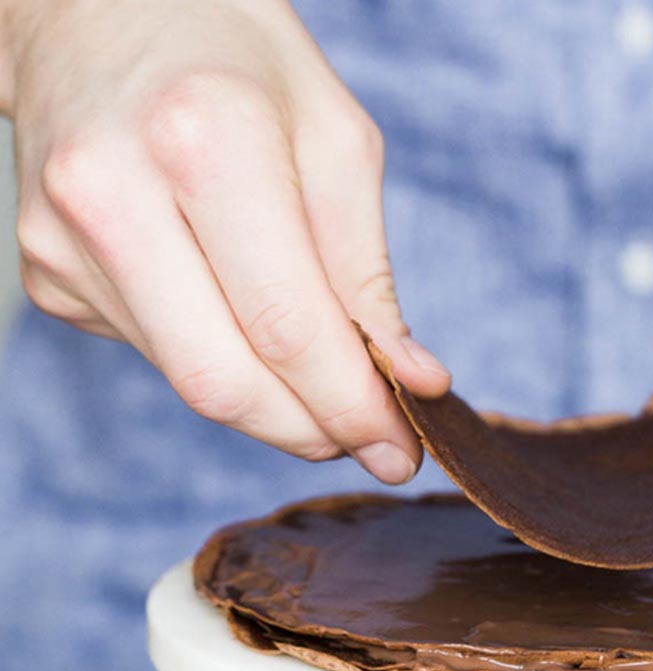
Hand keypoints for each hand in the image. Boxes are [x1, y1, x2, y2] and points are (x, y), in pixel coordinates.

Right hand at [1, 0, 449, 483]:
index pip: (287, 325)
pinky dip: (224, 359)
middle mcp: (112, 193)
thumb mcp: (337, 138)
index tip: (404, 447)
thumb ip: (368, 270)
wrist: (99, 10)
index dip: (353, 406)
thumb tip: (409, 381)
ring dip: (276, 406)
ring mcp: (63, 240)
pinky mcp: (46, 272)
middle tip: (373, 438)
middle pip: (226, 381)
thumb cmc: (239, 62)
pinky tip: (243, 316)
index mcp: (203, 140)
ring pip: (189, 381)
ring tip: (327, 381)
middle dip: (314, 430)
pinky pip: (159, 352)